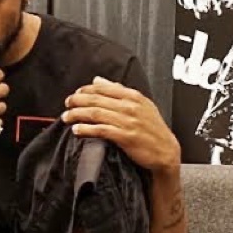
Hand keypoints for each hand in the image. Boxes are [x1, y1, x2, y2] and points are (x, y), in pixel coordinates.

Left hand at [62, 76, 180, 172]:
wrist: (166, 151)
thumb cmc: (153, 129)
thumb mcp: (140, 105)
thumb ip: (118, 91)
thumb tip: (97, 80)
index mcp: (133, 96)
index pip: (104, 88)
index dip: (86, 90)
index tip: (75, 94)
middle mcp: (130, 107)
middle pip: (96, 99)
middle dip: (77, 101)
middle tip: (67, 104)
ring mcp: (128, 122)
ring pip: (96, 113)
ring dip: (77, 114)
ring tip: (66, 117)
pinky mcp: (125, 137)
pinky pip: (101, 130)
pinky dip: (86, 129)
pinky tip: (77, 130)